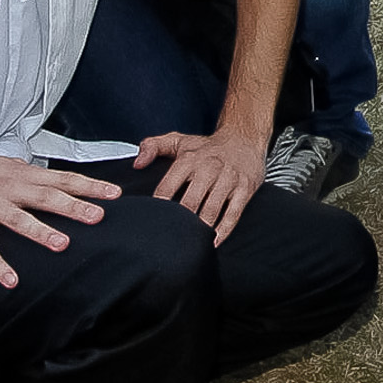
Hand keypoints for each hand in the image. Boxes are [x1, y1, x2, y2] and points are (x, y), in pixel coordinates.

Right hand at [0, 154, 117, 286]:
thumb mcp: (5, 167)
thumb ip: (31, 177)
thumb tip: (58, 182)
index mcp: (20, 175)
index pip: (62, 178)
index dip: (89, 186)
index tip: (114, 193)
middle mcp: (7, 189)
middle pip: (46, 197)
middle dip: (73, 206)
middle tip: (98, 217)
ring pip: (18, 220)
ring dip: (40, 232)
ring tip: (62, 244)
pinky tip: (12, 281)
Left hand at [136, 123, 265, 241]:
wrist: (245, 138)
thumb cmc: (208, 147)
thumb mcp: (179, 141)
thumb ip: (152, 147)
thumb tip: (137, 164)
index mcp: (189, 159)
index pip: (167, 188)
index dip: (157, 208)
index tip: (150, 223)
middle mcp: (209, 169)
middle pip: (190, 203)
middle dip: (179, 223)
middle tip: (168, 240)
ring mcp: (228, 179)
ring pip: (211, 210)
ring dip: (200, 230)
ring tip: (189, 244)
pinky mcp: (244, 189)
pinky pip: (234, 214)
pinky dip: (224, 231)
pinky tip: (213, 241)